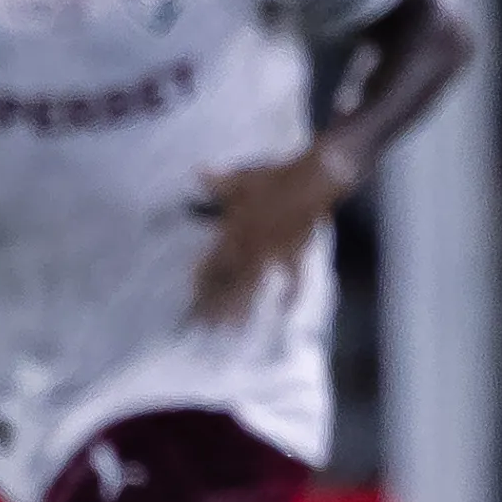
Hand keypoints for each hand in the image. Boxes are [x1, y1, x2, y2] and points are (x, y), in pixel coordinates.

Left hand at [188, 148, 351, 322]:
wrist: (311, 179)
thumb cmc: (274, 178)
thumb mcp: (241, 179)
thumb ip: (218, 181)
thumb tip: (199, 172)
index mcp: (234, 233)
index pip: (212, 265)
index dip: (200, 285)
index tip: (191, 303)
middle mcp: (251, 249)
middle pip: (228, 283)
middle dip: (215, 307)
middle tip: (204, 329)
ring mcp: (274, 254)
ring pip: (253, 286)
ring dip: (242, 308)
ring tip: (232, 330)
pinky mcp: (296, 254)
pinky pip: (293, 279)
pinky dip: (291, 296)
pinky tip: (287, 312)